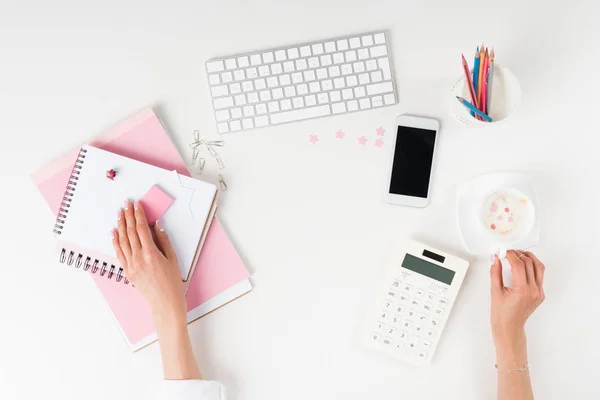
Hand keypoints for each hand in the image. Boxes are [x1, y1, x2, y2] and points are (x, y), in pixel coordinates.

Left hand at [112, 200, 185, 320]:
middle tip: (126, 204)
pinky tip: (114, 232)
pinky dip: (115, 241)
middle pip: (130, 232)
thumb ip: (163, 240)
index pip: (141, 229)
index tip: (137, 205)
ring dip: (120, 225)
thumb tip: (157, 225)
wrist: (164, 302)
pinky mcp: (127, 271)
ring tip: (119, 213)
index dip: (138, 215)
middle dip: (128, 216)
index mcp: (151, 253)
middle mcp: (138, 258)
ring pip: (122, 241)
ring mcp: (130, 265)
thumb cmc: (172, 281)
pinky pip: (119, 253)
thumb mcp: (172, 258)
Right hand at [490, 250, 544, 367]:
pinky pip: (539, 275)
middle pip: (530, 263)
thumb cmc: (501, 314)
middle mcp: (534, 291)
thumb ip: (495, 272)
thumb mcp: (495, 291)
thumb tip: (495, 258)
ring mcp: (539, 292)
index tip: (503, 251)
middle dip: (518, 254)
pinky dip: (532, 267)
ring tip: (519, 255)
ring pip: (539, 267)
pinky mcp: (540, 294)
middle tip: (508, 252)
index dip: (510, 255)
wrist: (509, 327)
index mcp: (522, 290)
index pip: (519, 265)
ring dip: (529, 258)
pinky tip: (523, 266)